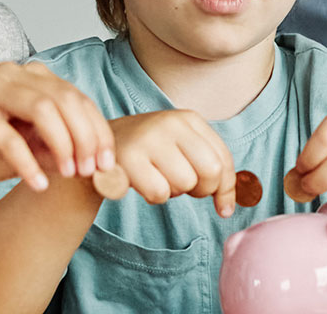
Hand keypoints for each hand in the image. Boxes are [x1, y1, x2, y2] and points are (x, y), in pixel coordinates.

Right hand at [0, 61, 114, 195]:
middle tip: (92, 170)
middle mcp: (11, 73)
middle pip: (64, 99)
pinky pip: (9, 137)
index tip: (108, 163)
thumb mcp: (33, 148)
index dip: (97, 130)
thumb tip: (101, 159)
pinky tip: (39, 185)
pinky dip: (28, 164)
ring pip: (42, 109)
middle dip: (85, 137)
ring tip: (69, 174)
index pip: (76, 97)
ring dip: (63, 145)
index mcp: (30, 75)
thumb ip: (62, 145)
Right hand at [109, 110, 239, 216]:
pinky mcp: (129, 158)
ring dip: (174, 192)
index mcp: (189, 118)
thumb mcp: (182, 150)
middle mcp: (171, 122)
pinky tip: (142, 182)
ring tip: (158, 178)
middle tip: (186, 188)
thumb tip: (228, 209)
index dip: (227, 188)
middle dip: (203, 190)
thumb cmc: (149, 153)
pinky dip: (153, 196)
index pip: (224, 159)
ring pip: (184, 184)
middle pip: (210, 171)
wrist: (97, 148)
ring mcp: (149, 138)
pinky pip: (159, 193)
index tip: (223, 207)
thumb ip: (210, 169)